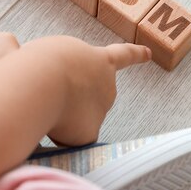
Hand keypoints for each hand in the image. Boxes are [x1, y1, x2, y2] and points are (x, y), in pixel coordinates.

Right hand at [28, 36, 150, 146]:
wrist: (42, 77)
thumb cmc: (40, 62)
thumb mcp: (54, 55)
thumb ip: (63, 71)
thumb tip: (60, 103)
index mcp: (99, 58)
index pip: (122, 55)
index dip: (136, 54)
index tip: (149, 53)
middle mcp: (107, 82)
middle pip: (88, 95)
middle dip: (74, 97)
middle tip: (49, 91)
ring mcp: (102, 107)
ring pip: (76, 117)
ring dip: (60, 113)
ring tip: (44, 101)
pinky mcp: (91, 130)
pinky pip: (71, 137)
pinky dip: (57, 133)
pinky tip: (48, 122)